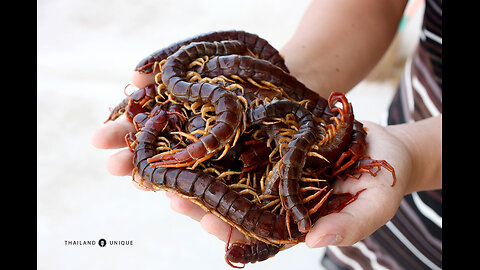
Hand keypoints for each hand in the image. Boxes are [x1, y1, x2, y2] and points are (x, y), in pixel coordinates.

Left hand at [161, 121, 413, 246]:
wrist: (387, 146)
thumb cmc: (383, 181)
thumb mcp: (374, 206)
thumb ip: (349, 226)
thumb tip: (312, 240)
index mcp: (291, 222)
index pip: (254, 233)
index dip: (229, 231)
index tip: (207, 223)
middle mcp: (275, 198)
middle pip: (233, 205)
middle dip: (203, 204)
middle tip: (174, 198)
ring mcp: (272, 169)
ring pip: (231, 174)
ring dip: (203, 172)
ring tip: (174, 170)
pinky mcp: (273, 143)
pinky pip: (245, 142)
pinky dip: (223, 139)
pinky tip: (200, 132)